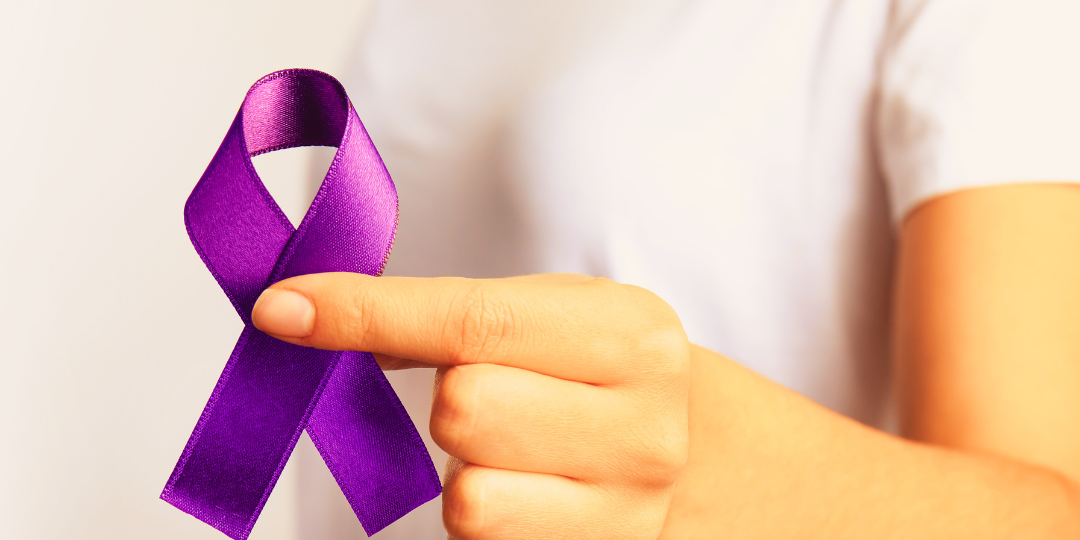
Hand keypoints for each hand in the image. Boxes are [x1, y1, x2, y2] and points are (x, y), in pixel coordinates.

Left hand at [252, 273, 689, 539]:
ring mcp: (626, 512)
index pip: (474, 320)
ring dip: (466, 465)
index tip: (285, 308)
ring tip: (517, 446)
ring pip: (467, 494)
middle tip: (495, 390)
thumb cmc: (606, 373)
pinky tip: (527, 489)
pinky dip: (482, 508)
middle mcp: (642, 428)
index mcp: (633, 335)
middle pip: (464, 409)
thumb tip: (309, 315)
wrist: (698, 457)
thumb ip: (448, 314)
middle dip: (454, 396)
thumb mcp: (555, 315)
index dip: (367, 311)